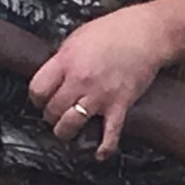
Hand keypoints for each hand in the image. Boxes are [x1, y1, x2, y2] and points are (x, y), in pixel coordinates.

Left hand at [27, 4, 175, 158]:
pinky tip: (98, 154)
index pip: (37, 90)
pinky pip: (109, 134)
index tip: (41, 100)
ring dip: (66, 132)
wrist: (147, 33)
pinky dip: (104, 148)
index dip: (37, 98)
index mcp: (66, 61)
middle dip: (51, 115)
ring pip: (70, 125)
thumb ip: (64, 59)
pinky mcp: (119, 105)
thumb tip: (53, 75)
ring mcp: (99, 95)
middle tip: (56, 114)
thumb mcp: (78, 37)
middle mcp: (79, 80)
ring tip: (68, 130)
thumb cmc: (115, 30)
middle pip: (52, 110)